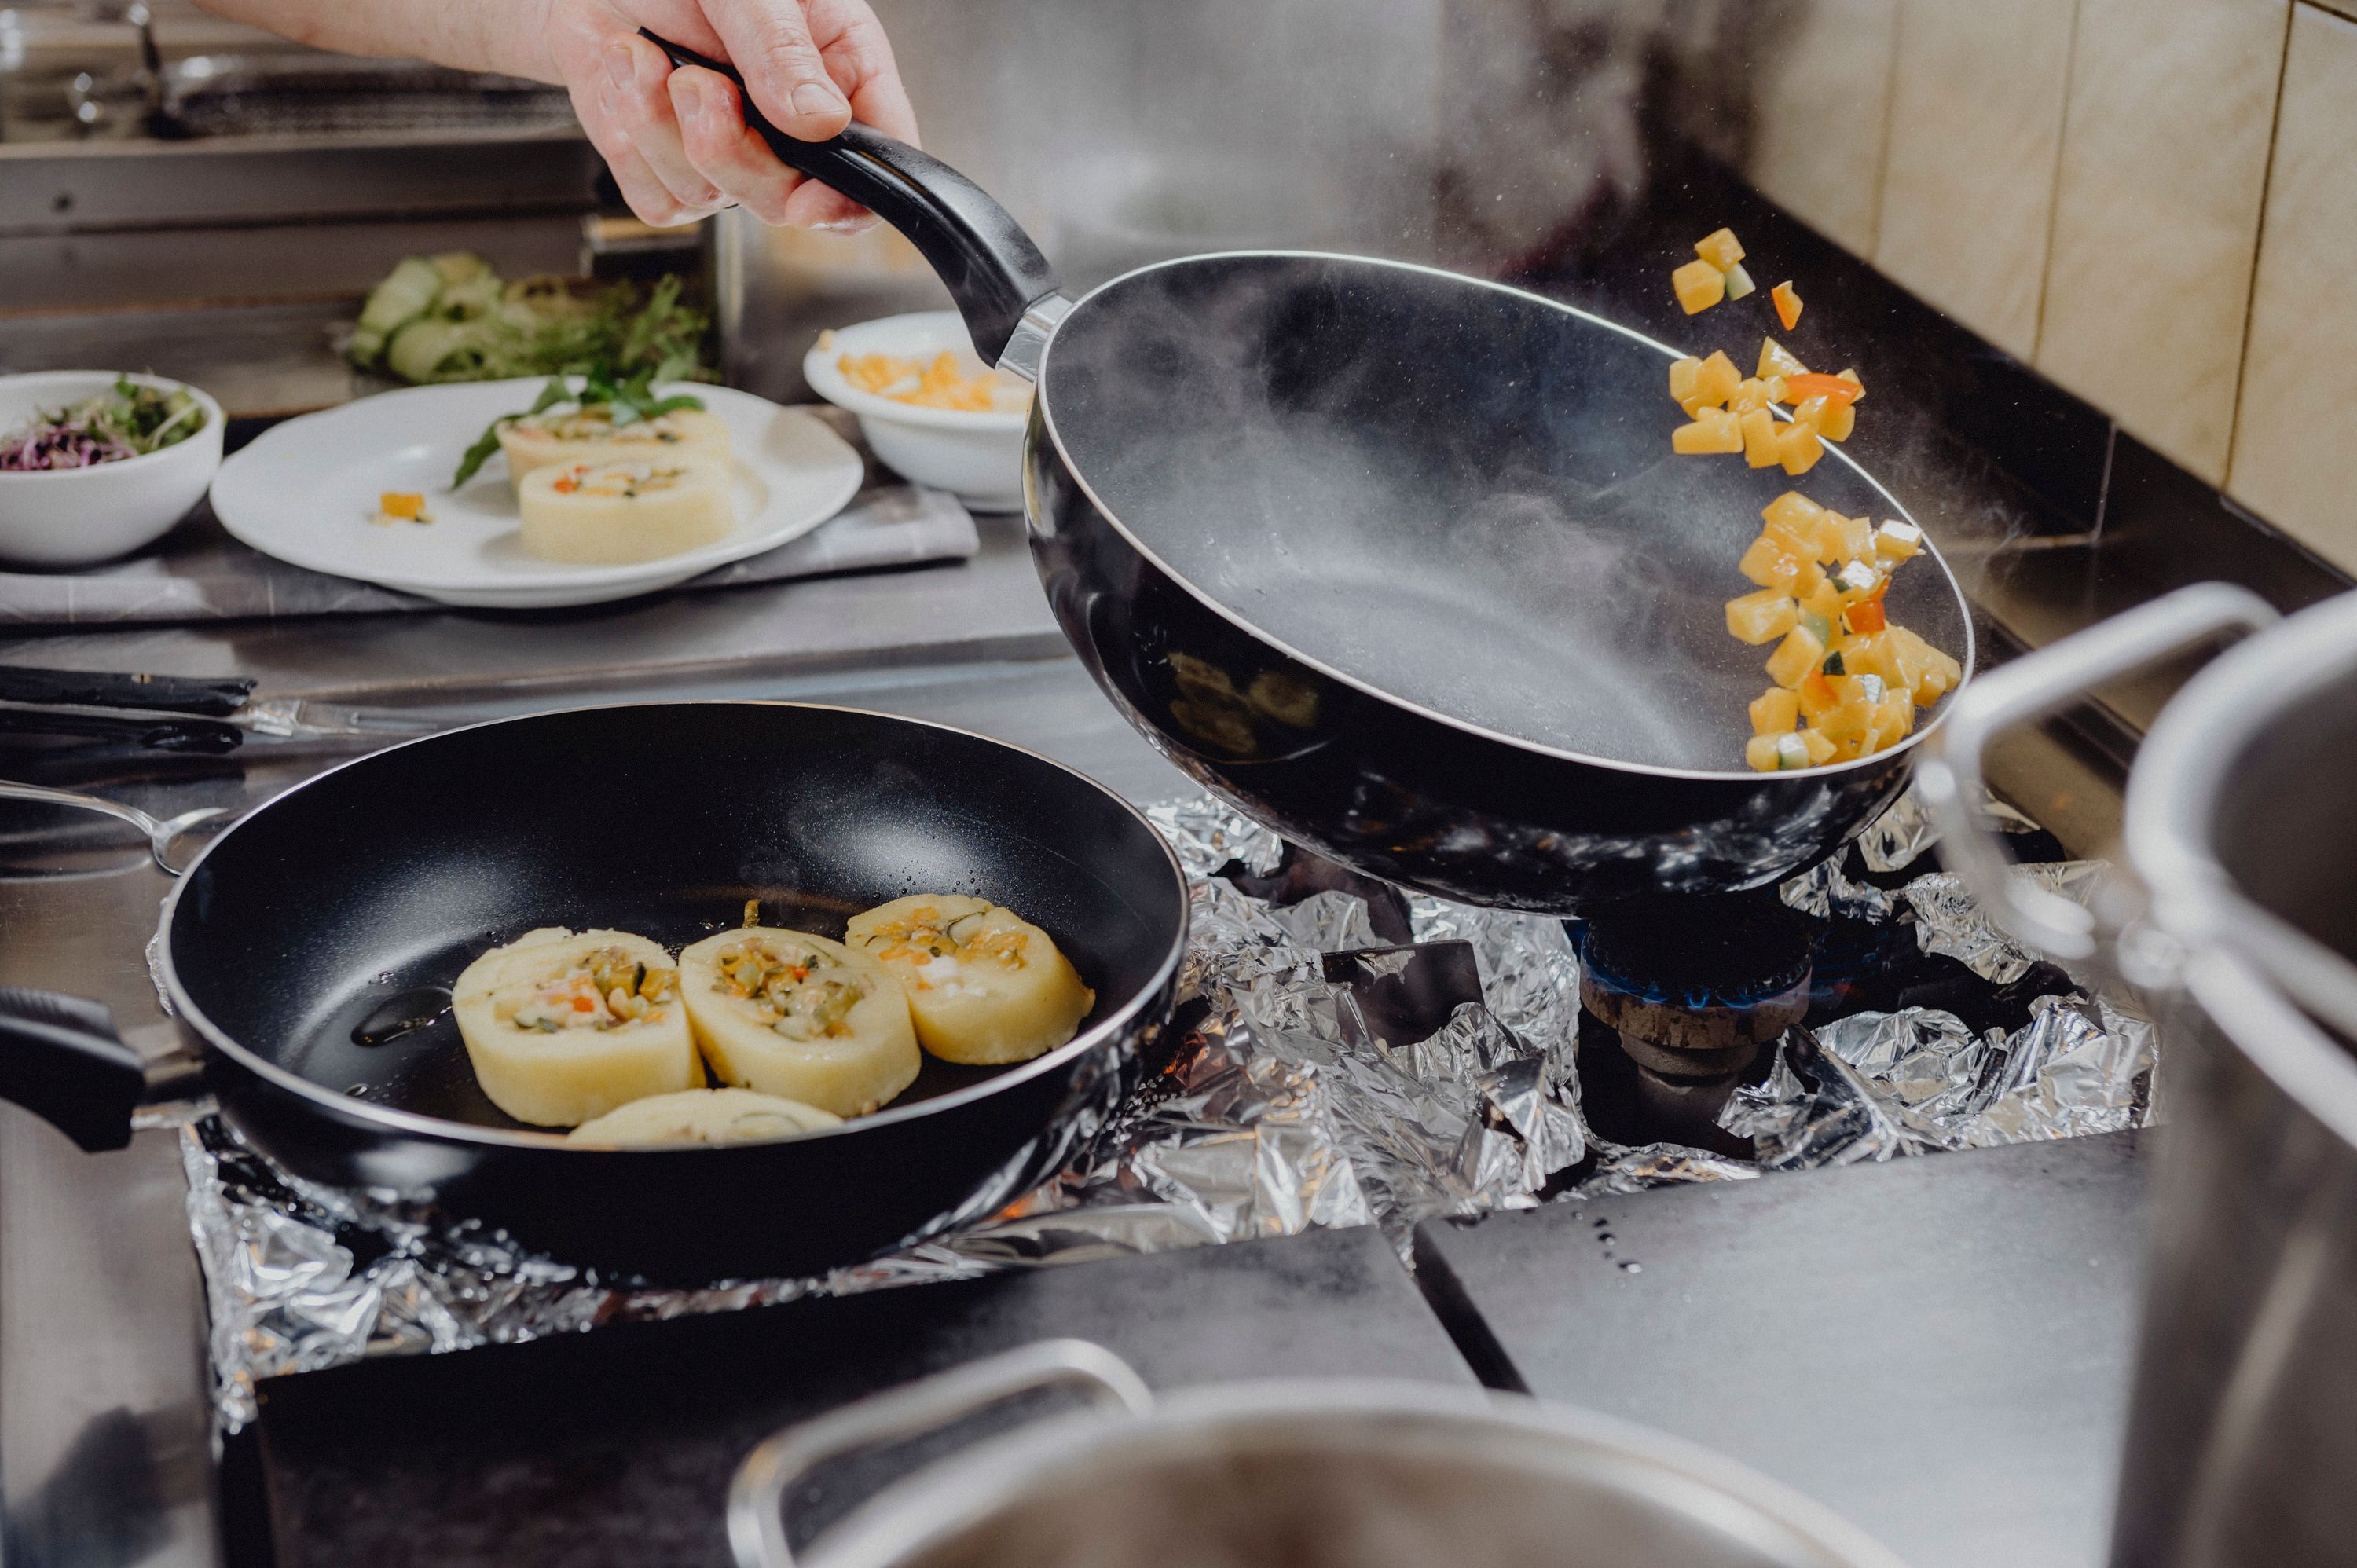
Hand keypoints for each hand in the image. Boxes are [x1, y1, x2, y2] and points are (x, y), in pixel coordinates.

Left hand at [539, 0, 917, 229]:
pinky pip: (662, 201)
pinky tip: (628, 81)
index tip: (811, 199)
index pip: (879, 160)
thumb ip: (781, 48)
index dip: (852, 197)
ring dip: (663, 129)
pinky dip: (631, 144)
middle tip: (697, 82)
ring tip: (645, 56)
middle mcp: (793, 123)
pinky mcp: (671, 172)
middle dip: (731, 151)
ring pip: (716, 200)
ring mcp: (733, 153)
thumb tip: (821, 123)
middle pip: (790, 200)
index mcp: (841, 70)